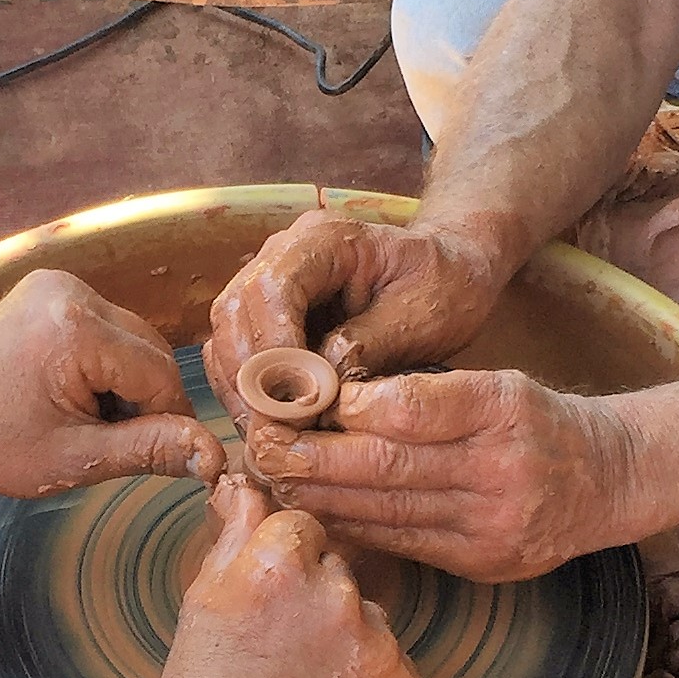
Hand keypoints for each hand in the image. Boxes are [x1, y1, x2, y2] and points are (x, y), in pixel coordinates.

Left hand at [0, 270, 223, 497]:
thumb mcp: (72, 459)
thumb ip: (147, 451)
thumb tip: (214, 455)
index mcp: (77, 329)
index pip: (161, 376)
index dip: (165, 421)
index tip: (149, 456)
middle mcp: (72, 291)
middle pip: (150, 352)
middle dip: (140, 400)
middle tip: (100, 438)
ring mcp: (59, 283)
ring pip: (133, 340)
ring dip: (123, 382)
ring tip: (79, 416)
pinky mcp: (51, 288)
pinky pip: (107, 328)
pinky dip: (104, 363)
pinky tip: (69, 392)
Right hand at [148, 476, 419, 677]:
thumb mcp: (202, 602)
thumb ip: (234, 534)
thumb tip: (244, 484)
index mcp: (280, 563)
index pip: (303, 525)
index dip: (284, 559)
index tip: (269, 595)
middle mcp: (336, 593)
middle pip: (339, 569)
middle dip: (317, 597)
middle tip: (281, 649)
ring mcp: (377, 643)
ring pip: (368, 617)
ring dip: (346, 639)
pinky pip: (392, 665)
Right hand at [203, 211, 515, 419]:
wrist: (453, 271)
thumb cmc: (446, 285)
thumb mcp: (422, 313)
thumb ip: (367, 344)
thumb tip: (316, 386)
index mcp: (323, 240)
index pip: (272, 289)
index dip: (272, 349)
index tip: (290, 403)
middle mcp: (282, 254)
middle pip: (235, 313)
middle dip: (249, 379)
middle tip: (273, 433)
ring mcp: (269, 284)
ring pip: (226, 337)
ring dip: (242, 392)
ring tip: (270, 437)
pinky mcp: (269, 317)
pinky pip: (238, 356)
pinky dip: (248, 394)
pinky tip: (271, 426)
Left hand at [251, 368, 640, 581]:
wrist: (606, 480)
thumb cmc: (535, 422)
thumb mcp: (498, 385)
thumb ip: (428, 394)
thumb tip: (336, 401)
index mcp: (504, 408)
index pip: (416, 407)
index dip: (351, 407)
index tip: (302, 399)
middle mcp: (501, 469)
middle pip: (390, 466)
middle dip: (315, 457)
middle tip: (261, 444)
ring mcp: (492, 524)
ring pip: (387, 511)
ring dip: (320, 496)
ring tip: (272, 479)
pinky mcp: (482, 563)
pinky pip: (401, 543)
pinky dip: (351, 527)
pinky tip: (313, 513)